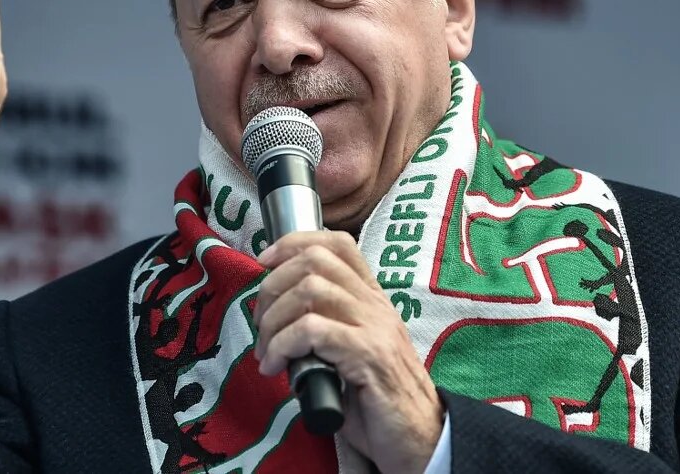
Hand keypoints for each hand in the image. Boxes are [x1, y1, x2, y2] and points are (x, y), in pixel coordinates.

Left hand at [253, 232, 443, 473]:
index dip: (293, 243)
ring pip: (310, 290)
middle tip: (260, 324)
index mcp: (371, 298)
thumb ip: (323, 327)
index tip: (264, 263)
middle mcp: (375, 305)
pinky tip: (277, 367)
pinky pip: (313, 331)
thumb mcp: (350, 351)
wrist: (419, 436)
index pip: (337, 244)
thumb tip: (273, 318)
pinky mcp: (369, 355)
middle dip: (273, 287)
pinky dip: (283, 346)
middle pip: (315, 261)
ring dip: (274, 320)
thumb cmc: (377, 399)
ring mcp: (374, 327)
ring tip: (267, 352)